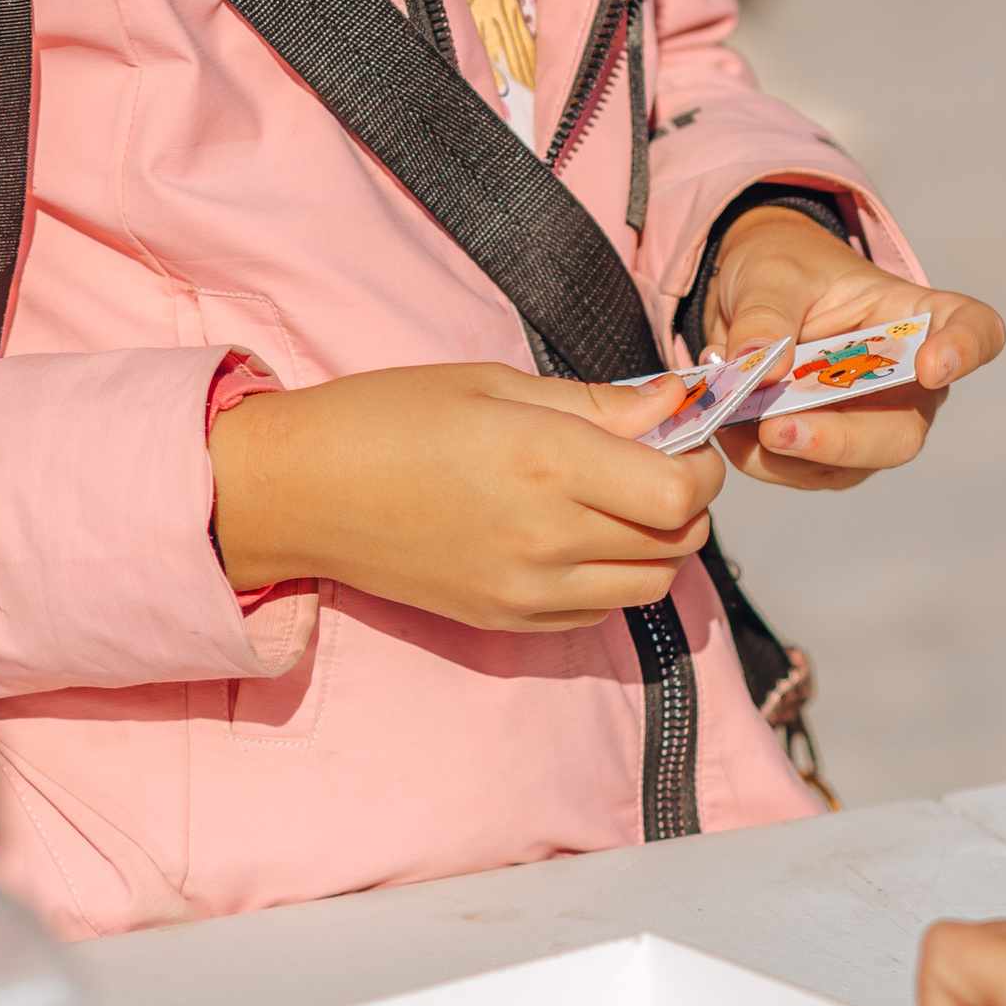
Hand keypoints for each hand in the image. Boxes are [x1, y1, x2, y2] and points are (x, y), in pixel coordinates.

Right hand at [206, 364, 719, 631]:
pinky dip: (612, 577)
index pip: (679, 493)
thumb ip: (595, 402)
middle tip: (651, 459)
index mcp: (545, 462)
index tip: (681, 434)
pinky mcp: (506, 622)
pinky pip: (598, 612)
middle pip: (676, 543)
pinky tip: (575, 536)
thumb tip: (676, 403)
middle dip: (685, 499)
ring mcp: (526, 592)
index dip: (699, 463)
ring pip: (649, 586)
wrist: (305, 491)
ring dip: (656, 544)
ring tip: (616, 499)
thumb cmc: (390, 416)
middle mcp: (546, 539)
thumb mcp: (493, 383)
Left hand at [703, 213, 1003, 492]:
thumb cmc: (781, 270)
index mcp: (914, 315)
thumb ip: (766, 315)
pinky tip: (729, 432)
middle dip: (841, 438)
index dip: (967, 350)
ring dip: (791, 454)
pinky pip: (804, 474)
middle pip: (904, 428)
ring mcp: (872, 424)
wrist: (749, 295)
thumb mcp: (769, 273)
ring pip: (853, 465)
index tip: (935, 365)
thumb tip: (761, 366)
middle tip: (777, 430)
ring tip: (734, 427)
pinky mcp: (830, 455)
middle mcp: (909, 380)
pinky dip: (762, 460)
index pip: (973, 330)